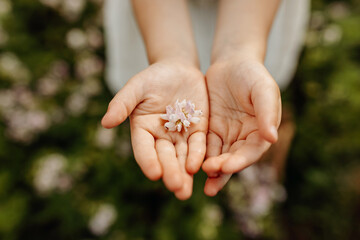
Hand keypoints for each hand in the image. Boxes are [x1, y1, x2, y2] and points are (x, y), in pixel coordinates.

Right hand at [101, 61, 207, 199]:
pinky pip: (198, 146)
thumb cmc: (152, 77)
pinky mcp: (197, 131)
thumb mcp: (136, 87)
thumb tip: (105, 123)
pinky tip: (198, 168)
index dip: (148, 161)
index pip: (144, 149)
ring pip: (182, 157)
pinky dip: (198, 156)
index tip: (154, 174)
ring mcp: (180, 136)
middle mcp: (161, 138)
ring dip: (185, 174)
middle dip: (171, 173)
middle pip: (165, 158)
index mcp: (142, 130)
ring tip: (186, 191)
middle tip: (177, 189)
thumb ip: (122, 103)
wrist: (178, 69)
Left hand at [202, 58, 280, 195]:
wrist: (232, 62)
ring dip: (210, 170)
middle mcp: (245, 138)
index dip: (240, 161)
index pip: (252, 151)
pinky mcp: (211, 130)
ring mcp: (227, 135)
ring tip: (198, 182)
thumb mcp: (262, 88)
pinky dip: (198, 156)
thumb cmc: (252, 74)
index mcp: (261, 131)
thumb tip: (272, 138)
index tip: (226, 167)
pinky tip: (189, 165)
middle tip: (209, 181)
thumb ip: (267, 112)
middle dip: (222, 170)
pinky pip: (204, 146)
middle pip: (233, 158)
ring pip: (218, 156)